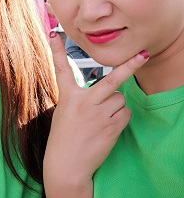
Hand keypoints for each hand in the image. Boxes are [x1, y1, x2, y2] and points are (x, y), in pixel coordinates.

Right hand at [44, 32, 148, 183]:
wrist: (67, 164)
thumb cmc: (64, 137)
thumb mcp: (65, 112)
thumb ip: (83, 98)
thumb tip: (111, 92)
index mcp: (68, 96)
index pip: (61, 68)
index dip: (56, 50)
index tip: (54, 33)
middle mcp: (84, 102)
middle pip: (112, 79)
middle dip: (130, 66)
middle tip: (143, 54)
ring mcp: (99, 114)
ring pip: (120, 99)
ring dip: (115, 106)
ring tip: (101, 119)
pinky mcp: (111, 127)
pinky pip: (125, 114)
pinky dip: (120, 119)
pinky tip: (107, 128)